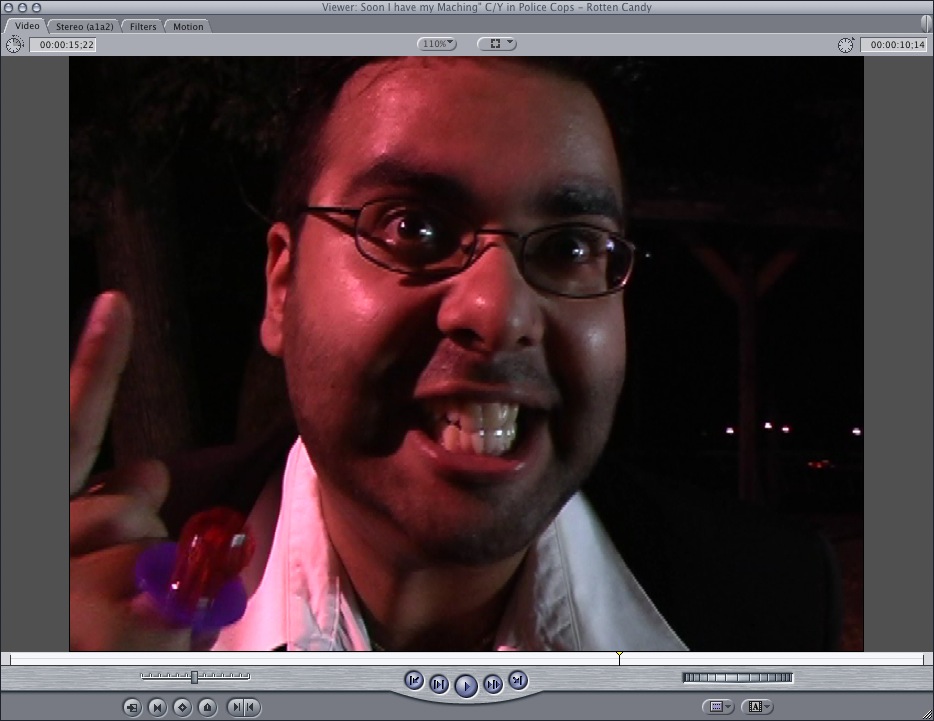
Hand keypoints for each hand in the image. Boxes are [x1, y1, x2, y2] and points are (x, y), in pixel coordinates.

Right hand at [69, 292, 194, 650]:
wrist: (57, 676)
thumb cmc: (79, 625)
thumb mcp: (91, 560)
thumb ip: (116, 507)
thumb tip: (148, 470)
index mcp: (44, 515)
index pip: (70, 430)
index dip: (96, 366)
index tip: (118, 307)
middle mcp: (41, 542)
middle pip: (129, 507)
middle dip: (143, 541)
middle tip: (120, 588)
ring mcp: (57, 591)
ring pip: (151, 559)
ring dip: (159, 595)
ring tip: (118, 628)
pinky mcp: (82, 637)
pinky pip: (169, 615)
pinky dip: (172, 634)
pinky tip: (133, 650)